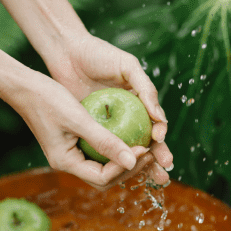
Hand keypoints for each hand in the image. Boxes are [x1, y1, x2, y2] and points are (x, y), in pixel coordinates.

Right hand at [13, 70, 165, 190]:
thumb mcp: (79, 119)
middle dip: (129, 168)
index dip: (126, 167)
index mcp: (66, 162)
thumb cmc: (47, 99)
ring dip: (126, 159)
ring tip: (145, 146)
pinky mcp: (75, 142)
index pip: (102, 178)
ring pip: (104, 166)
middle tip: (150, 152)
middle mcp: (69, 163)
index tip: (144, 150)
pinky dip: (116, 147)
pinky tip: (131, 135)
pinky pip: (100, 152)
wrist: (24, 86)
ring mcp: (71, 154)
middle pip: (105, 178)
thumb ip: (104, 141)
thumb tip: (132, 161)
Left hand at [44, 33, 172, 182]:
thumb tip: (160, 119)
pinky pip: (102, 146)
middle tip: (164, 175)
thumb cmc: (98, 54)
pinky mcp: (89, 126)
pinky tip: (116, 171)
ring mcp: (107, 123)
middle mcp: (126, 115)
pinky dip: (110, 159)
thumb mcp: (127, 66)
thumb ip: (145, 88)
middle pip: (144, 142)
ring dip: (137, 166)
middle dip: (155, 160)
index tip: (157, 143)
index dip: (159, 138)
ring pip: (125, 149)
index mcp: (139, 101)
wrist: (66, 50)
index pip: (154, 126)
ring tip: (148, 180)